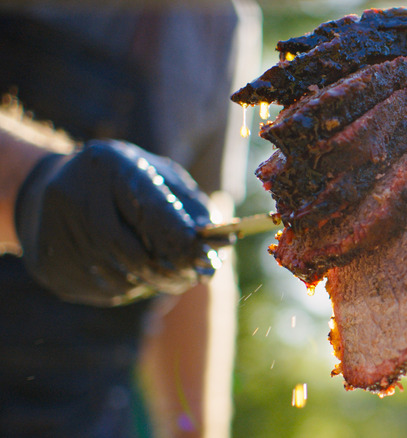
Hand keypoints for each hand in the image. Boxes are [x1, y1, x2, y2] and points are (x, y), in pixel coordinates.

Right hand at [15, 140, 222, 305]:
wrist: (52, 188)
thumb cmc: (126, 184)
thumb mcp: (160, 178)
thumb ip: (192, 206)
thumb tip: (221, 241)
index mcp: (110, 166)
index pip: (151, 211)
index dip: (182, 241)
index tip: (207, 258)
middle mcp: (76, 196)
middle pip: (133, 253)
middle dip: (171, 272)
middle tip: (194, 279)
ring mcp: (55, 231)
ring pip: (119, 278)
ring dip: (151, 283)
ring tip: (163, 273)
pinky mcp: (47, 263)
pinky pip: (101, 291)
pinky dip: (127, 289)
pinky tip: (129, 273)